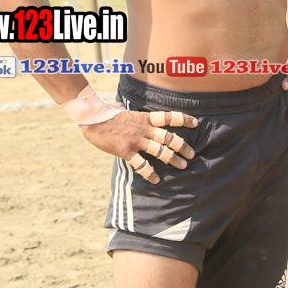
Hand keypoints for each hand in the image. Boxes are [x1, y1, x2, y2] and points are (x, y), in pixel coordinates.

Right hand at [80, 109, 198, 183]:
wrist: (92, 119)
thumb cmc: (107, 115)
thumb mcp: (125, 111)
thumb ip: (134, 116)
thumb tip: (127, 107)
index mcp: (145, 118)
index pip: (169, 117)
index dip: (184, 119)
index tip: (196, 123)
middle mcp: (144, 129)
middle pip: (169, 137)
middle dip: (182, 146)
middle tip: (192, 154)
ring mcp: (136, 140)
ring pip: (160, 150)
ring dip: (173, 159)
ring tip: (183, 166)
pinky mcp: (126, 151)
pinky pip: (141, 164)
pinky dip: (149, 173)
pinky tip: (156, 179)